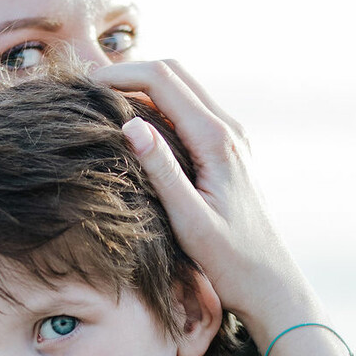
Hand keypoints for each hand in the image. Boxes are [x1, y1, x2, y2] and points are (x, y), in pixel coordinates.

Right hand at [91, 60, 321, 339]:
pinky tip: (136, 129)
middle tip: (90, 88)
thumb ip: (161, 171)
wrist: (269, 283)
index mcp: (216, 140)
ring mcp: (232, 138)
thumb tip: (130, 125)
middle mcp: (228, 130)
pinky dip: (160, 107)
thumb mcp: (189, 220)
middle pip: (175, 73)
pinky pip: (190, 111)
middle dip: (131, 73)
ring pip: (183, 89)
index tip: (86, 85)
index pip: (163, 80)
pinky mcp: (229, 151)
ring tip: (105, 104)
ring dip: (145, 88)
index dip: (121, 75)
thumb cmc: (230, 261)